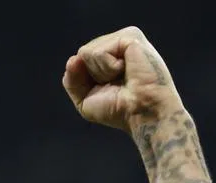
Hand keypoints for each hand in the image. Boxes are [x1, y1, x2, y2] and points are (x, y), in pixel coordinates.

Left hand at [62, 26, 184, 134]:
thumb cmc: (120, 110)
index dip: (85, 80)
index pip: (81, 60)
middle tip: (117, 85)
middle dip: (93, 77)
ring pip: (86, 52)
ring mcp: (124, 37)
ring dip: (101, 73)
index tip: (109, 91)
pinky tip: (127, 70)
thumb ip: (72, 80)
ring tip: (124, 78)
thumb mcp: (86, 100)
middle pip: (82, 55)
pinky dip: (108, 68)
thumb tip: (73, 59)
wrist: (143, 113)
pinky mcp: (130, 37)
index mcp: (111, 55)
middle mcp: (118, 43)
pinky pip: (98, 52)